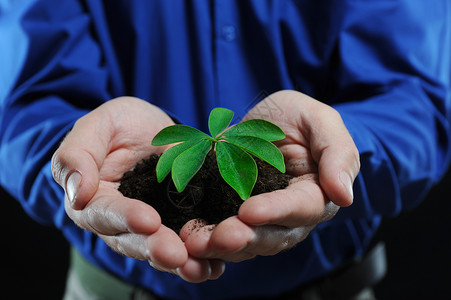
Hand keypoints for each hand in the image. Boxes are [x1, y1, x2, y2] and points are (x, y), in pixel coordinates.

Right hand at [51, 97, 224, 281]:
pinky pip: (186, 243)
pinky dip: (201, 256)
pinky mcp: (177, 223)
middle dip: (156, 248)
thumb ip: (77, 156)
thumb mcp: (98, 126)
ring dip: (181, 262)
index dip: (125, 218)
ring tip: (200, 268)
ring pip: (161, 250)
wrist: (151, 128)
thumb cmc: (119, 124)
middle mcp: (119, 222)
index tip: (148, 221)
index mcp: (94, 200)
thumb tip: (76, 195)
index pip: (104, 213)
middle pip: (134, 241)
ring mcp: (151, 227)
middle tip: (177, 255)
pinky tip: (216, 266)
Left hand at [180, 90, 359, 261]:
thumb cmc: (299, 118)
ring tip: (196, 243)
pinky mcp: (233, 214)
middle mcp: (289, 215)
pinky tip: (187, 238)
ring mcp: (260, 219)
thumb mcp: (321, 121)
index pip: (301, 209)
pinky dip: (205, 237)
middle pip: (272, 235)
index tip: (249, 211)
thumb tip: (344, 196)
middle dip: (245, 237)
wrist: (269, 121)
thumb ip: (338, 154)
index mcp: (315, 193)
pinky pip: (222, 232)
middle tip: (220, 237)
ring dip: (221, 245)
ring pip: (246, 241)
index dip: (276, 211)